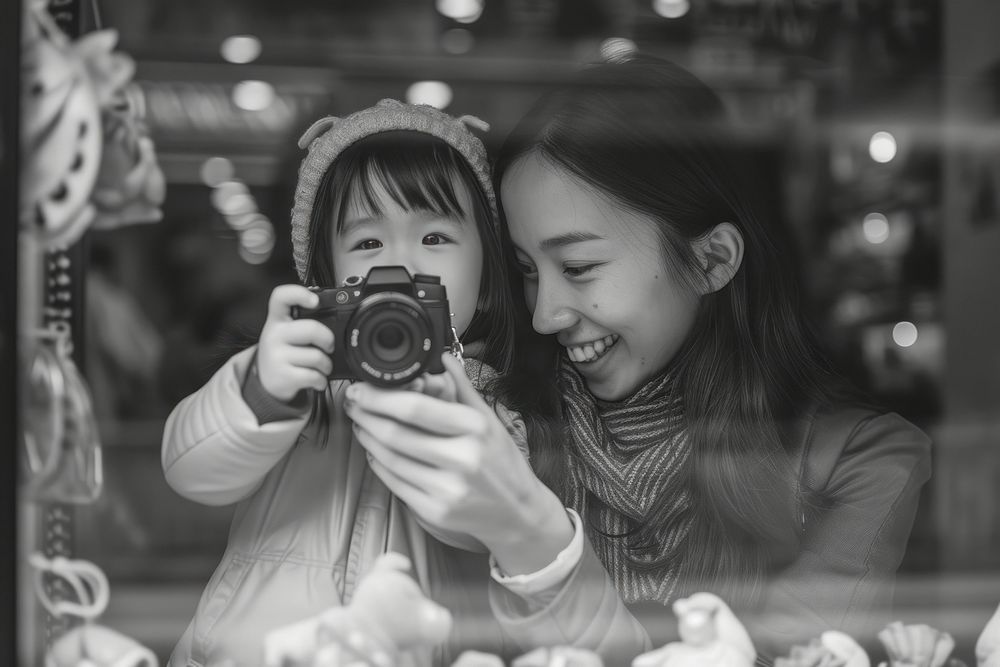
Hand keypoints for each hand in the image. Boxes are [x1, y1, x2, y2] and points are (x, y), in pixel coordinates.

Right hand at [256, 285, 335, 402]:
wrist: (266, 380)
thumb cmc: (284, 352)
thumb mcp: (286, 332)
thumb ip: (304, 322)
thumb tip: (336, 320)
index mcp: (277, 319)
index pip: (281, 297)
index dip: (299, 294)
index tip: (314, 300)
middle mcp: (274, 335)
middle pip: (312, 329)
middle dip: (328, 340)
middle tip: (328, 346)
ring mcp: (276, 356)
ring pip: (316, 357)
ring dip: (326, 365)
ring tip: (321, 367)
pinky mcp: (282, 376)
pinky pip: (313, 376)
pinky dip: (321, 380)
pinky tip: (316, 379)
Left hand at [345, 354, 573, 573]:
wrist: (517, 513)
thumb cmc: (502, 463)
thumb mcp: (489, 420)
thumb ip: (462, 388)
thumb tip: (442, 357)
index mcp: (474, 429)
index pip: (415, 408)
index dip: (380, 397)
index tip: (362, 388)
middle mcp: (461, 459)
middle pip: (395, 433)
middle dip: (365, 415)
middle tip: (353, 403)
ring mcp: (446, 488)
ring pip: (389, 458)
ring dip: (366, 438)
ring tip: (360, 423)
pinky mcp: (434, 511)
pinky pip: (394, 482)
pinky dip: (378, 464)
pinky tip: (374, 451)